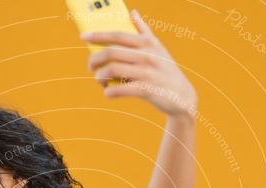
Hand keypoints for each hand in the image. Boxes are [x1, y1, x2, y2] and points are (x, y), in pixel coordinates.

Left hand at [83, 9, 197, 119]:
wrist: (182, 96)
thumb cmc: (165, 70)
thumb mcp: (158, 48)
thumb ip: (144, 31)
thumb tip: (132, 12)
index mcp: (147, 43)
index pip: (117, 35)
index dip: (98, 35)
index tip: (83, 36)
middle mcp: (146, 55)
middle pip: (111, 52)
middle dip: (94, 59)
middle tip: (90, 66)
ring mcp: (146, 72)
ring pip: (112, 70)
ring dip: (100, 77)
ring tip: (100, 81)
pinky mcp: (146, 90)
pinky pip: (120, 90)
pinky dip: (109, 92)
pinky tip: (108, 93)